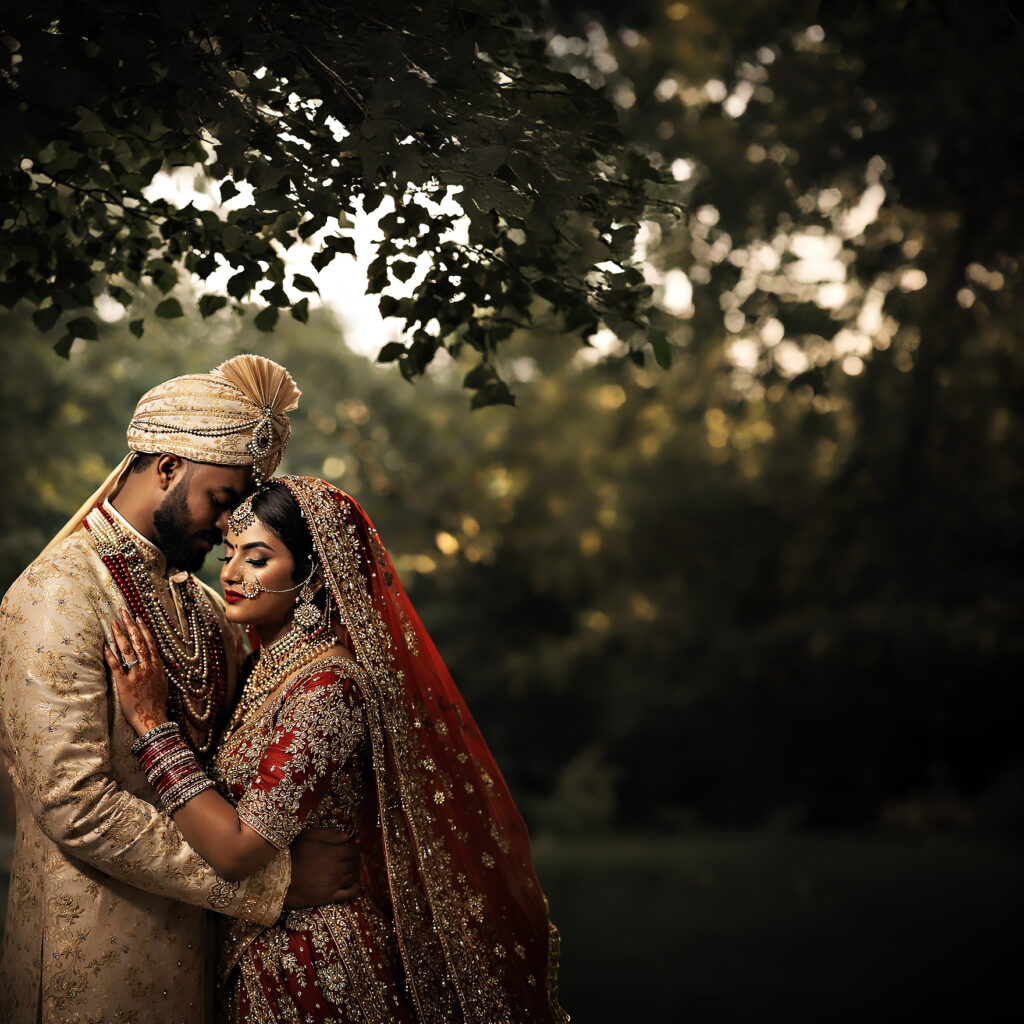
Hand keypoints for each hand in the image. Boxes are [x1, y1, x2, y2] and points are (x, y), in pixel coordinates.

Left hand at [104, 608, 168, 735]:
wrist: (153, 718)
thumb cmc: (157, 703)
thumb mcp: (162, 683)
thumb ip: (158, 671)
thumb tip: (155, 662)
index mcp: (156, 665)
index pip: (149, 642)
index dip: (143, 628)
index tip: (137, 617)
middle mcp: (147, 666)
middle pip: (138, 641)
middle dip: (130, 625)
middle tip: (123, 612)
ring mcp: (136, 674)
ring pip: (128, 650)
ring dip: (120, 635)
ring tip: (113, 623)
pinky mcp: (124, 683)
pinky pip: (116, 666)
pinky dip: (110, 655)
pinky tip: (105, 646)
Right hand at [285, 828, 360, 906]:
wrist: (281, 877)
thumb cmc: (294, 853)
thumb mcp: (309, 836)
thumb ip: (330, 834)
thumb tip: (347, 836)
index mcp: (335, 853)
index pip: (354, 850)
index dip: (357, 847)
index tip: (356, 847)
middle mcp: (338, 868)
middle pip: (355, 863)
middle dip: (356, 859)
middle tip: (354, 858)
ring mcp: (334, 883)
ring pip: (353, 876)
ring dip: (356, 871)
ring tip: (353, 869)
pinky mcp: (329, 896)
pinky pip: (349, 894)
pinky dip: (355, 888)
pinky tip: (355, 884)